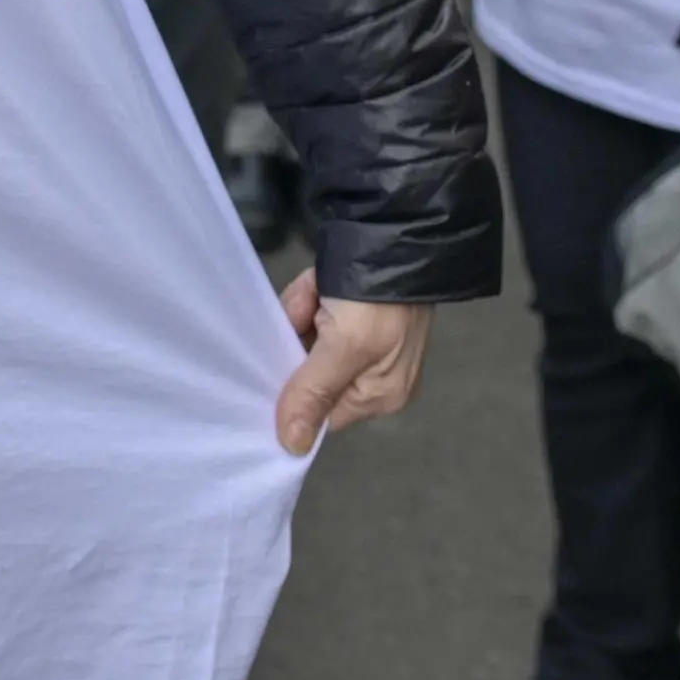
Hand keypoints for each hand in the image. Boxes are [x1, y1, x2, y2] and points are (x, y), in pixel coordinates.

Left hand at [274, 268, 431, 455]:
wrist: (398, 232)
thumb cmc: (378, 299)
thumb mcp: (344, 347)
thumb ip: (313, 393)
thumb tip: (292, 447)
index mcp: (379, 395)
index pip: (319, 410)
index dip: (295, 388)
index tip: (280, 357)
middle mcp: (372, 375)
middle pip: (306, 369)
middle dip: (301, 332)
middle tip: (312, 308)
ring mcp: (361, 340)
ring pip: (304, 335)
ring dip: (302, 308)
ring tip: (318, 289)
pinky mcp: (351, 310)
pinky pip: (311, 309)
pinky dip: (308, 293)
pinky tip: (318, 281)